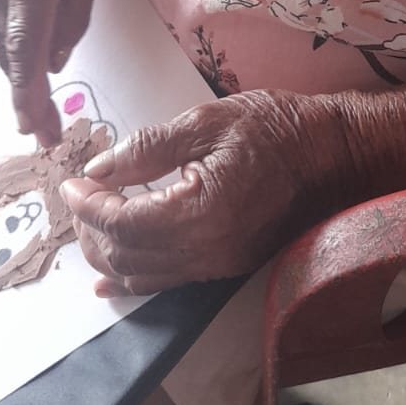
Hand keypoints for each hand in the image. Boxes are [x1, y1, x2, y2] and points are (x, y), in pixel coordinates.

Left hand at [62, 90, 352, 294]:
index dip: (88, 205)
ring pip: (142, 276)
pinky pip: (166, 282)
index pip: (124, 223)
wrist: (335, 155)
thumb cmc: (276, 128)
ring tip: (88, 222)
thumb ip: (148, 148)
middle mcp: (209, 252)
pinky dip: (133, 276)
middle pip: (127, 255)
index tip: (70, 182)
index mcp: (202, 213)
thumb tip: (98, 170)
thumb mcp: (207, 122)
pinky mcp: (226, 267)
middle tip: (78, 196)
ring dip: (107, 253)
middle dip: (90, 229)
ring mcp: (219, 266)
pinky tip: (110, 273)